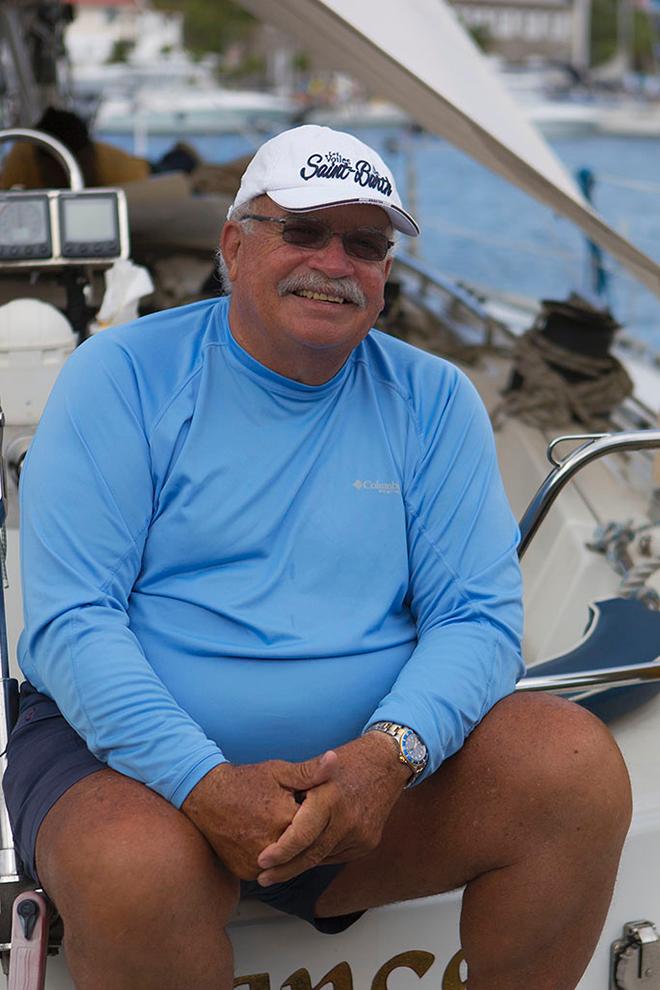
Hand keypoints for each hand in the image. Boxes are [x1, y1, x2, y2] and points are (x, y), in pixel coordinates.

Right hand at [181, 751, 336, 879]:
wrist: (205, 796)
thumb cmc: (245, 781)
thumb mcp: (278, 771)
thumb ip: (309, 772)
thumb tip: (334, 760)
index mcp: (285, 819)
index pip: (315, 826)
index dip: (310, 814)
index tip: (297, 803)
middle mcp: (272, 846)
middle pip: (301, 846)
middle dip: (299, 833)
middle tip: (280, 815)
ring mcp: (257, 863)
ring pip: (286, 861)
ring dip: (286, 848)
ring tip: (270, 825)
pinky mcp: (245, 872)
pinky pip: (268, 870)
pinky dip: (271, 859)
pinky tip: (263, 839)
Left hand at [256, 732, 410, 885]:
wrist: (387, 762)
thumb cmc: (346, 761)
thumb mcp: (317, 766)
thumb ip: (296, 788)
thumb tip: (270, 810)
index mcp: (330, 799)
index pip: (301, 836)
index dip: (280, 852)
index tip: (261, 862)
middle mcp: (347, 820)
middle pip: (311, 855)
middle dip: (284, 870)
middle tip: (263, 878)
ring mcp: (360, 835)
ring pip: (323, 858)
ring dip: (301, 864)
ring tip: (278, 871)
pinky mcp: (368, 843)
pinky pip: (337, 855)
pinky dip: (320, 856)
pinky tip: (306, 857)